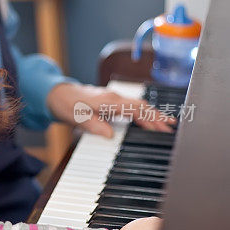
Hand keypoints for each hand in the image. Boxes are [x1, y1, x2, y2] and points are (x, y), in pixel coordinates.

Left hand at [47, 83, 175, 137]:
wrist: (58, 94)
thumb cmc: (67, 104)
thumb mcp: (77, 117)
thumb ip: (94, 125)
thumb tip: (109, 135)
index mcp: (109, 101)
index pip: (137, 108)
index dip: (153, 116)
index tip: (166, 124)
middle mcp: (114, 98)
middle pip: (142, 107)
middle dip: (158, 117)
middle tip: (172, 128)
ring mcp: (113, 99)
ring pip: (138, 107)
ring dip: (151, 116)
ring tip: (165, 127)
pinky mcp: (111, 103)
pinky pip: (131, 108)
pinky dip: (141, 115)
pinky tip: (147, 123)